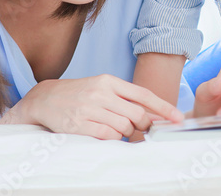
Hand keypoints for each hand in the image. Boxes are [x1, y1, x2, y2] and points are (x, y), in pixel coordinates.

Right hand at [4, 74, 182, 138]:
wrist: (44, 99)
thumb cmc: (79, 94)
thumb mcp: (101, 88)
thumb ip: (124, 98)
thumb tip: (152, 114)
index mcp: (109, 81)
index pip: (143, 94)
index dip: (163, 107)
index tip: (177, 118)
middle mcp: (101, 93)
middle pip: (137, 114)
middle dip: (144, 126)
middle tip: (141, 129)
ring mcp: (90, 109)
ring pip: (124, 127)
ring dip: (126, 133)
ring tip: (116, 129)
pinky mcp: (80, 124)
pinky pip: (108, 136)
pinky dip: (113, 139)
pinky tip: (106, 134)